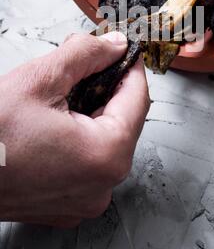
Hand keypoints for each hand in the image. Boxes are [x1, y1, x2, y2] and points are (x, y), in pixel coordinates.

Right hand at [0, 32, 148, 226]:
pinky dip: (79, 136)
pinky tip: (57, 121)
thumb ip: (86, 55)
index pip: (137, 99)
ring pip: (104, 139)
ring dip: (91, 110)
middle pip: (122, 120)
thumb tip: (113, 45)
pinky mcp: (66, 202)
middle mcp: (100, 186)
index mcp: (104, 156)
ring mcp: (83, 198)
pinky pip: (87, 161)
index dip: (130, 68)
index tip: (124, 51)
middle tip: (87, 63)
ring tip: (63, 92)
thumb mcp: (40, 79)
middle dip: (105, 86)